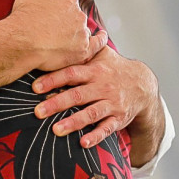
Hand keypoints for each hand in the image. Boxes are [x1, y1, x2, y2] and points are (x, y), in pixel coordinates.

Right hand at [9, 0, 107, 72]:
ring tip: (60, 40)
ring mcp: (82, 33)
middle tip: (49, 29)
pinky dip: (100, 40)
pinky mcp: (82, 50)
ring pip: (81, 31)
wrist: (23, 41)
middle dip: (64, 21)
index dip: (55, 9)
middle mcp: (79, 15)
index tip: (46, 15)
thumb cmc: (25, 15)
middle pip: (74, 17)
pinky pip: (97, 44)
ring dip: (74, 33)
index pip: (66, 2)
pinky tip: (101, 36)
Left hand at [30, 46, 160, 154]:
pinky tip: (83, 143)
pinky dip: (96, 136)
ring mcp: (112, 103)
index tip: (35, 87)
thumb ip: (83, 48)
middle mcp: (103, 86)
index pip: (72, 73)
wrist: (143, 85)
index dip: (53, 80)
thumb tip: (60, 35)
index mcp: (95, 70)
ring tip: (56, 130)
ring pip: (91, 113)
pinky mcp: (119, 118)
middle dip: (57, 103)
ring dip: (73, 122)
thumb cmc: (114, 68)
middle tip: (38, 111)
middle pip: (78, 95)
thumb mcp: (102, 54)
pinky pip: (107, 129)